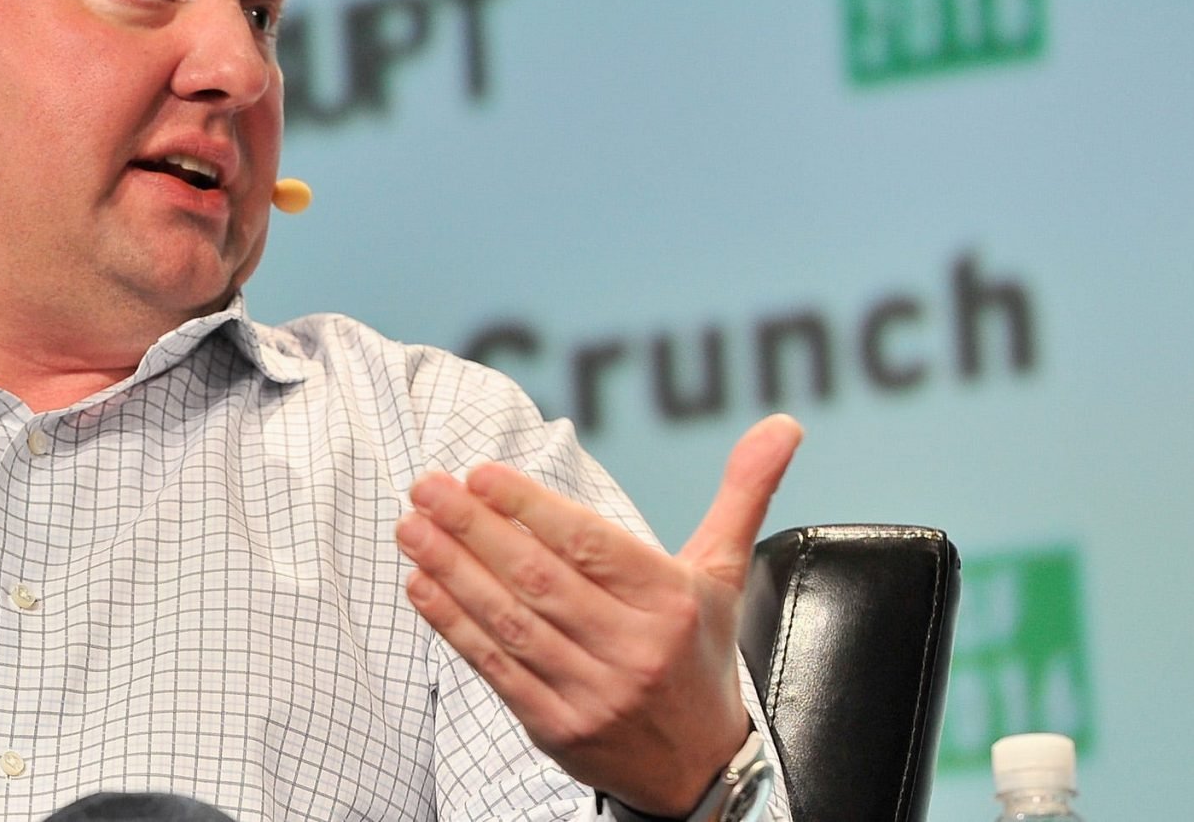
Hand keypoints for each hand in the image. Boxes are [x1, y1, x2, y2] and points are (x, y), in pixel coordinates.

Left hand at [394, 415, 802, 814]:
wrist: (700, 769)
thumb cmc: (698, 652)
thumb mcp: (723, 574)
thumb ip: (742, 495)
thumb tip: (782, 424)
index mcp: (672, 602)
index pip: (589, 544)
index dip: (528, 507)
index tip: (478, 473)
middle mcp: (634, 648)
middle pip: (539, 578)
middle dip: (473, 528)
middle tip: (425, 487)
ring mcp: (594, 691)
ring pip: (510, 621)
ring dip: (452, 570)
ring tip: (412, 527)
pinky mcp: (557, 727)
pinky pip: (495, 668)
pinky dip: (453, 624)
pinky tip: (422, 585)